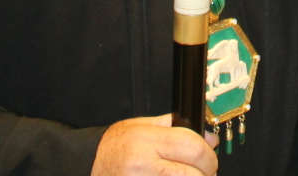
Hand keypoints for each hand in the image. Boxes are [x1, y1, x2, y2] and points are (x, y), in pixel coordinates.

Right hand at [91, 115, 216, 174]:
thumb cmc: (113, 148)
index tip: (211, 160)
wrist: (86, 165)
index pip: (191, 145)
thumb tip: (209, 137)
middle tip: (206, 174)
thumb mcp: (141, 127)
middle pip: (192, 173)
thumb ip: (175, 128)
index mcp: (145, 140)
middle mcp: (142, 163)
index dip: (208, 154)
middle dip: (206, 174)